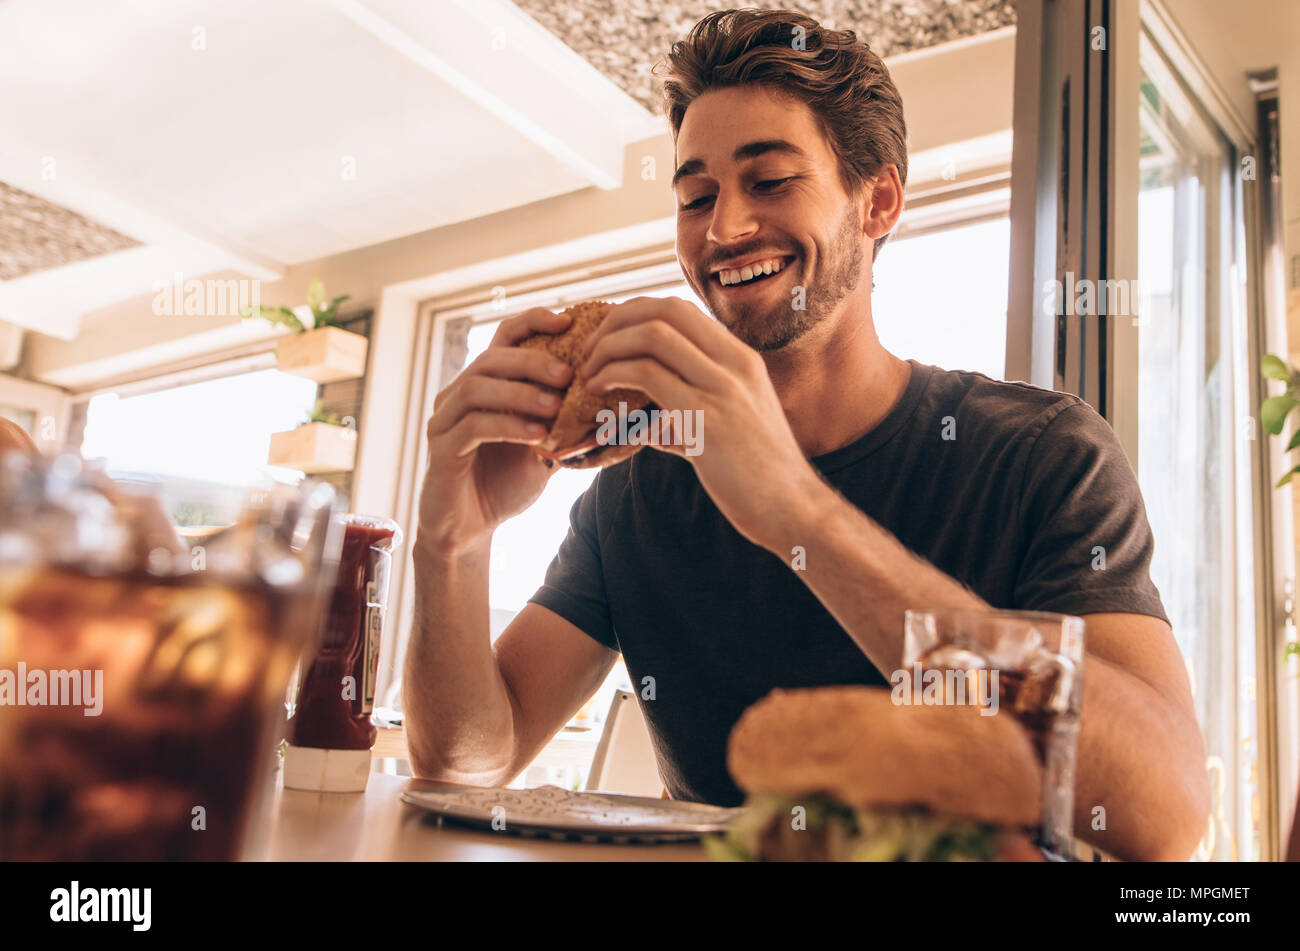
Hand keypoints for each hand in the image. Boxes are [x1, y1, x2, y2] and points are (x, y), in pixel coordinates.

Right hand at [417, 307, 573, 555]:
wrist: (471, 528)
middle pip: (491, 358)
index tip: (569, 322)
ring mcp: (444, 420)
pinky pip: (472, 426)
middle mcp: (458, 394)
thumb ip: (568, 425)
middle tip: (568, 374)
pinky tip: (536, 435)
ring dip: (520, 393)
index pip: (504, 337)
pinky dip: (508, 426)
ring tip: (555, 406)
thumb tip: (616, 406)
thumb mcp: (545, 449)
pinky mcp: (439, 448)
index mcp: (485, 385)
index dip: (534, 322)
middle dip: (532, 362)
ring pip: (477, 387)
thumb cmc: (506, 484)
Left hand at [580, 296, 821, 550]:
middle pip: (663, 310)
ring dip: (608, 349)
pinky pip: (648, 375)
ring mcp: (723, 387)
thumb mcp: (732, 426)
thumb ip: (692, 413)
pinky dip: (613, 375)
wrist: (793, 508)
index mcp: (740, 358)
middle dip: (615, 322)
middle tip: (590, 352)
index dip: (634, 314)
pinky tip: (598, 393)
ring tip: (588, 374)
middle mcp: (735, 363)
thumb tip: (648, 426)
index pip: (679, 309)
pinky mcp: (708, 418)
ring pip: (652, 336)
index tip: (608, 340)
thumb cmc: (759, 475)